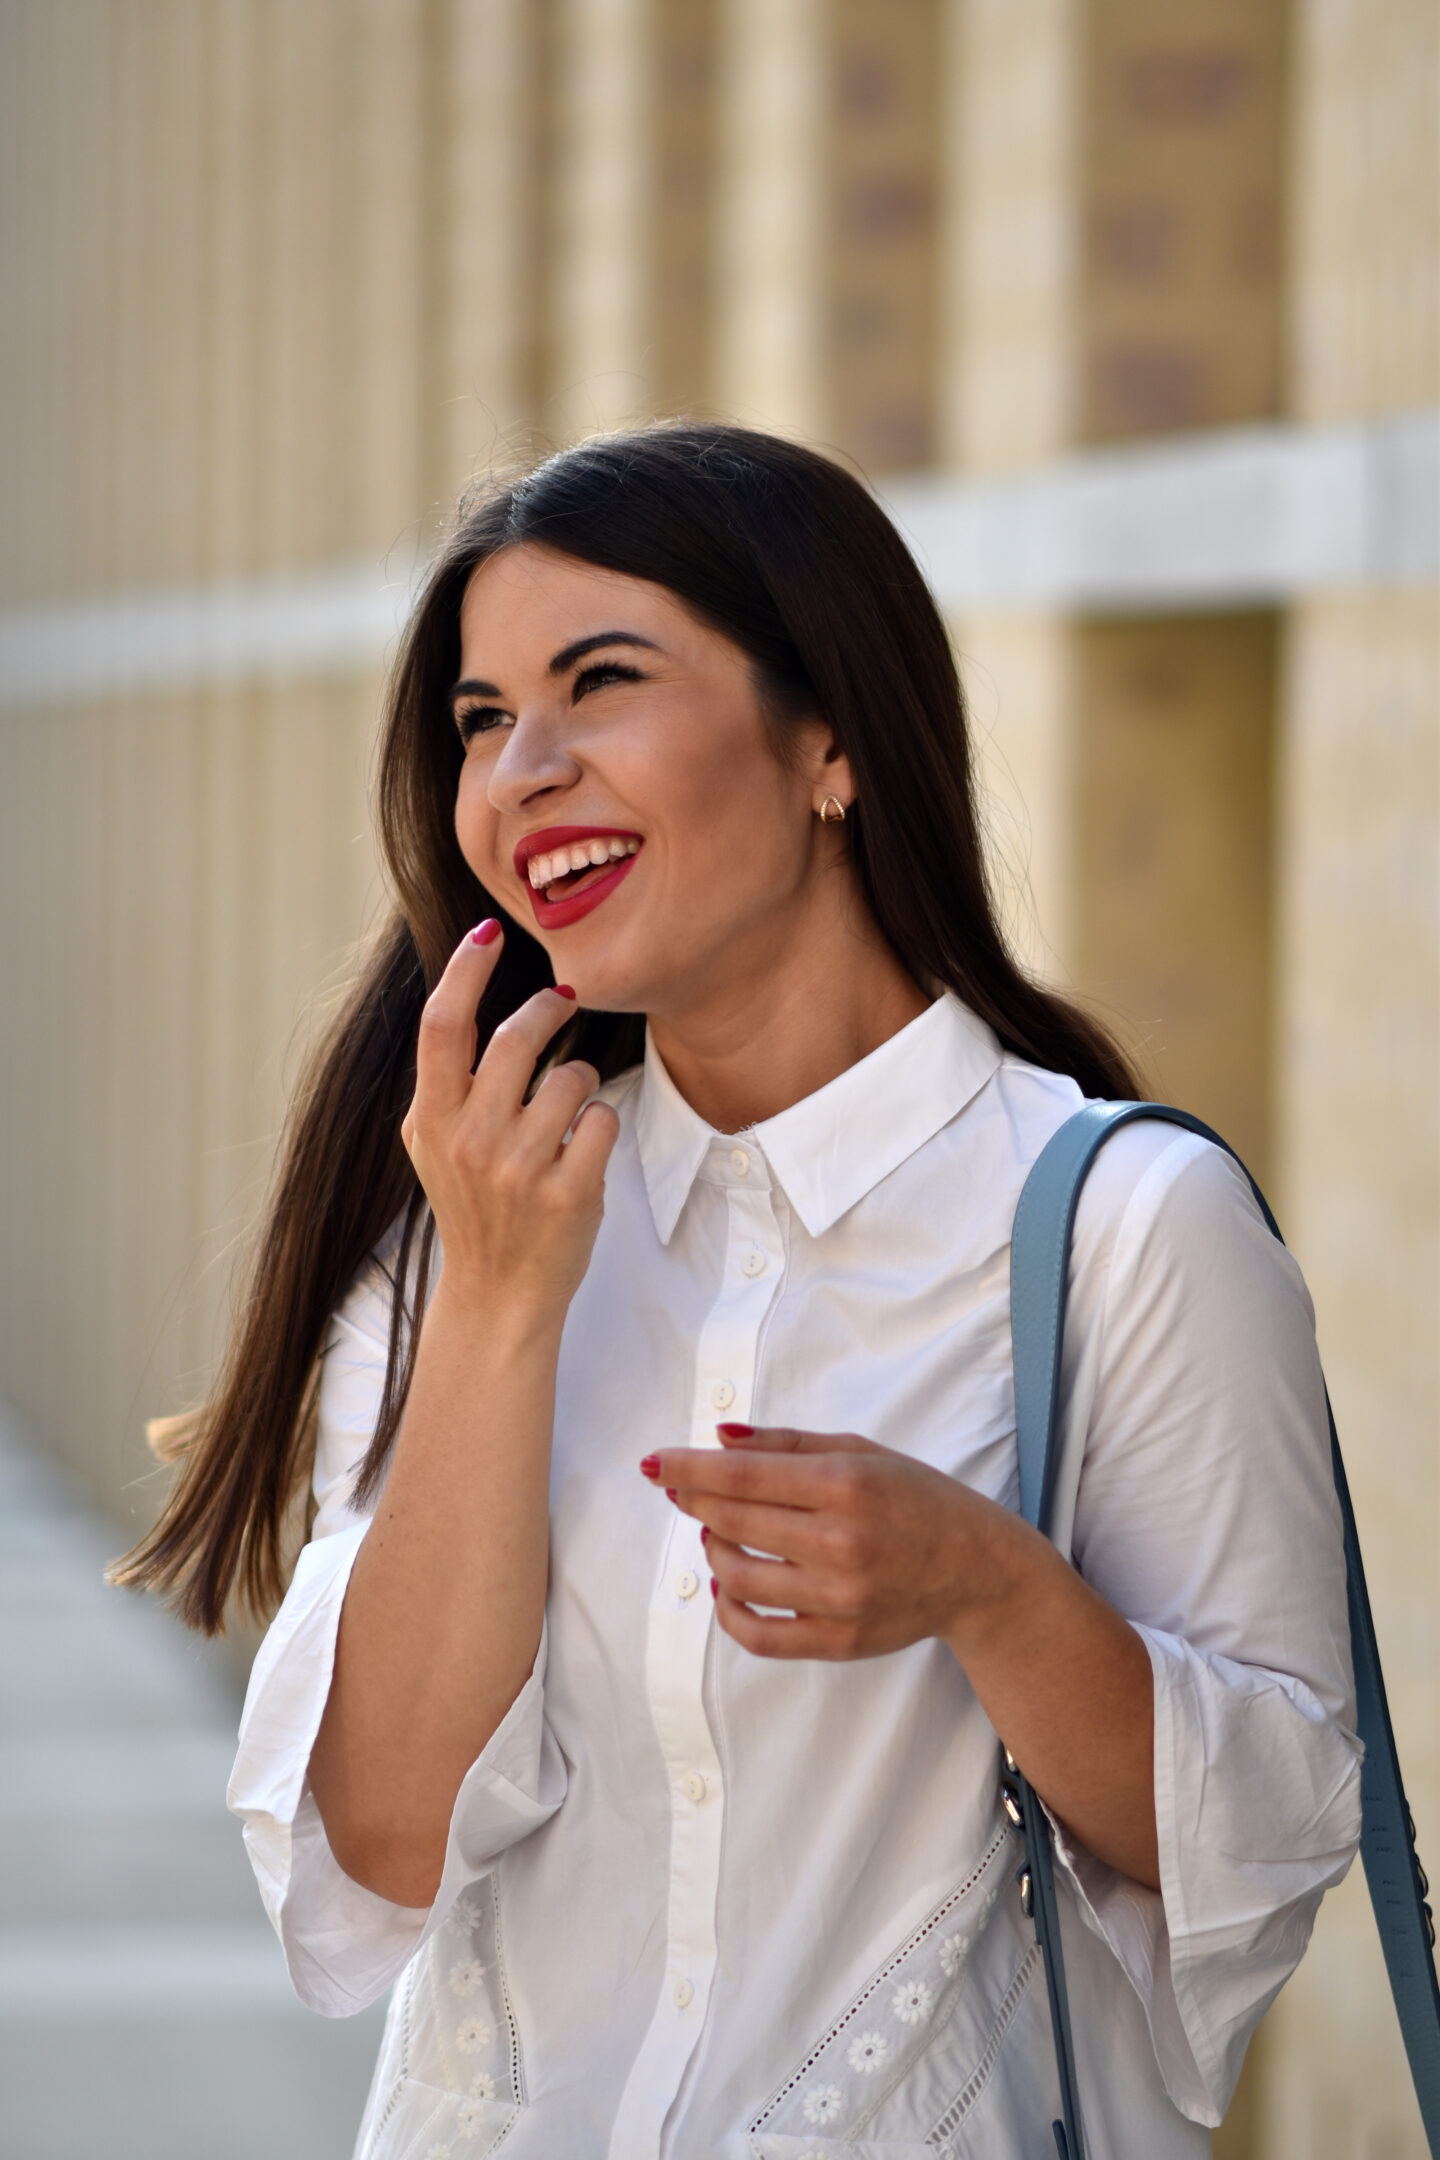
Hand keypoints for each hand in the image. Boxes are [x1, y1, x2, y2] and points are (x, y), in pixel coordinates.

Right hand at [401, 921, 618, 1320]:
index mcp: (430, 1121)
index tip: (488, 931)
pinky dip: (600, 1125)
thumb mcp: (433, 1144)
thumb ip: (445, 1081)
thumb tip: (462, 992)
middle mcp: (469, 1140)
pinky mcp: (569, 1192)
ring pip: (571, 1076)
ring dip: (579, 1080)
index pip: (441, 1025)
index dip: (464, 970)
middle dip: (548, 1007)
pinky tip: (581, 1151)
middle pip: (516, 1036)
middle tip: (563, 999)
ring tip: (565, 1112)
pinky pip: (602, 1119)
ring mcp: (519, 1168)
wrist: (497, 1293)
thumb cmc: (473, 1206)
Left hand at [648, 1422, 1160, 1887]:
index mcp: (846, 1484)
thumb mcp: (861, 1451)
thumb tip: (717, 1436)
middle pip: (732, 1523)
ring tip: (720, 1534)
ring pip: (736, 1578)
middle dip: (694, 1503)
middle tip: (682, 1492)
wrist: (978, 1570)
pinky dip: (728, 1611)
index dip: (687, 1469)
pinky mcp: (838, 1640)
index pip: (742, 1476)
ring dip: (712, 1551)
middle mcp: (840, 1542)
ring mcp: (839, 1597)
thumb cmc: (917, 1499)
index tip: (654, 1463)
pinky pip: (758, 1635)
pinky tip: (727, 1585)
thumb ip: (786, 1444)